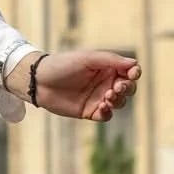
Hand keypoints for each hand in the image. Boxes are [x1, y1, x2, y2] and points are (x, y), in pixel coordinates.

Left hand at [8, 49, 140, 121]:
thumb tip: (134, 63)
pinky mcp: (90, 111)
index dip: (134, 73)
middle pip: (128, 88)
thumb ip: (111, 60)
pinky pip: (107, 115)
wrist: (39, 81)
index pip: (129, 72)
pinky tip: (102, 107)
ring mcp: (98, 98)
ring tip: (106, 96)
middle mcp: (105, 82)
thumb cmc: (62, 64)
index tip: (132, 74)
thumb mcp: (87, 58)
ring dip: (118, 100)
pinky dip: (108, 112)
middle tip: (116, 88)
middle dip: (127, 88)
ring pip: (120, 103)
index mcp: (106, 67)